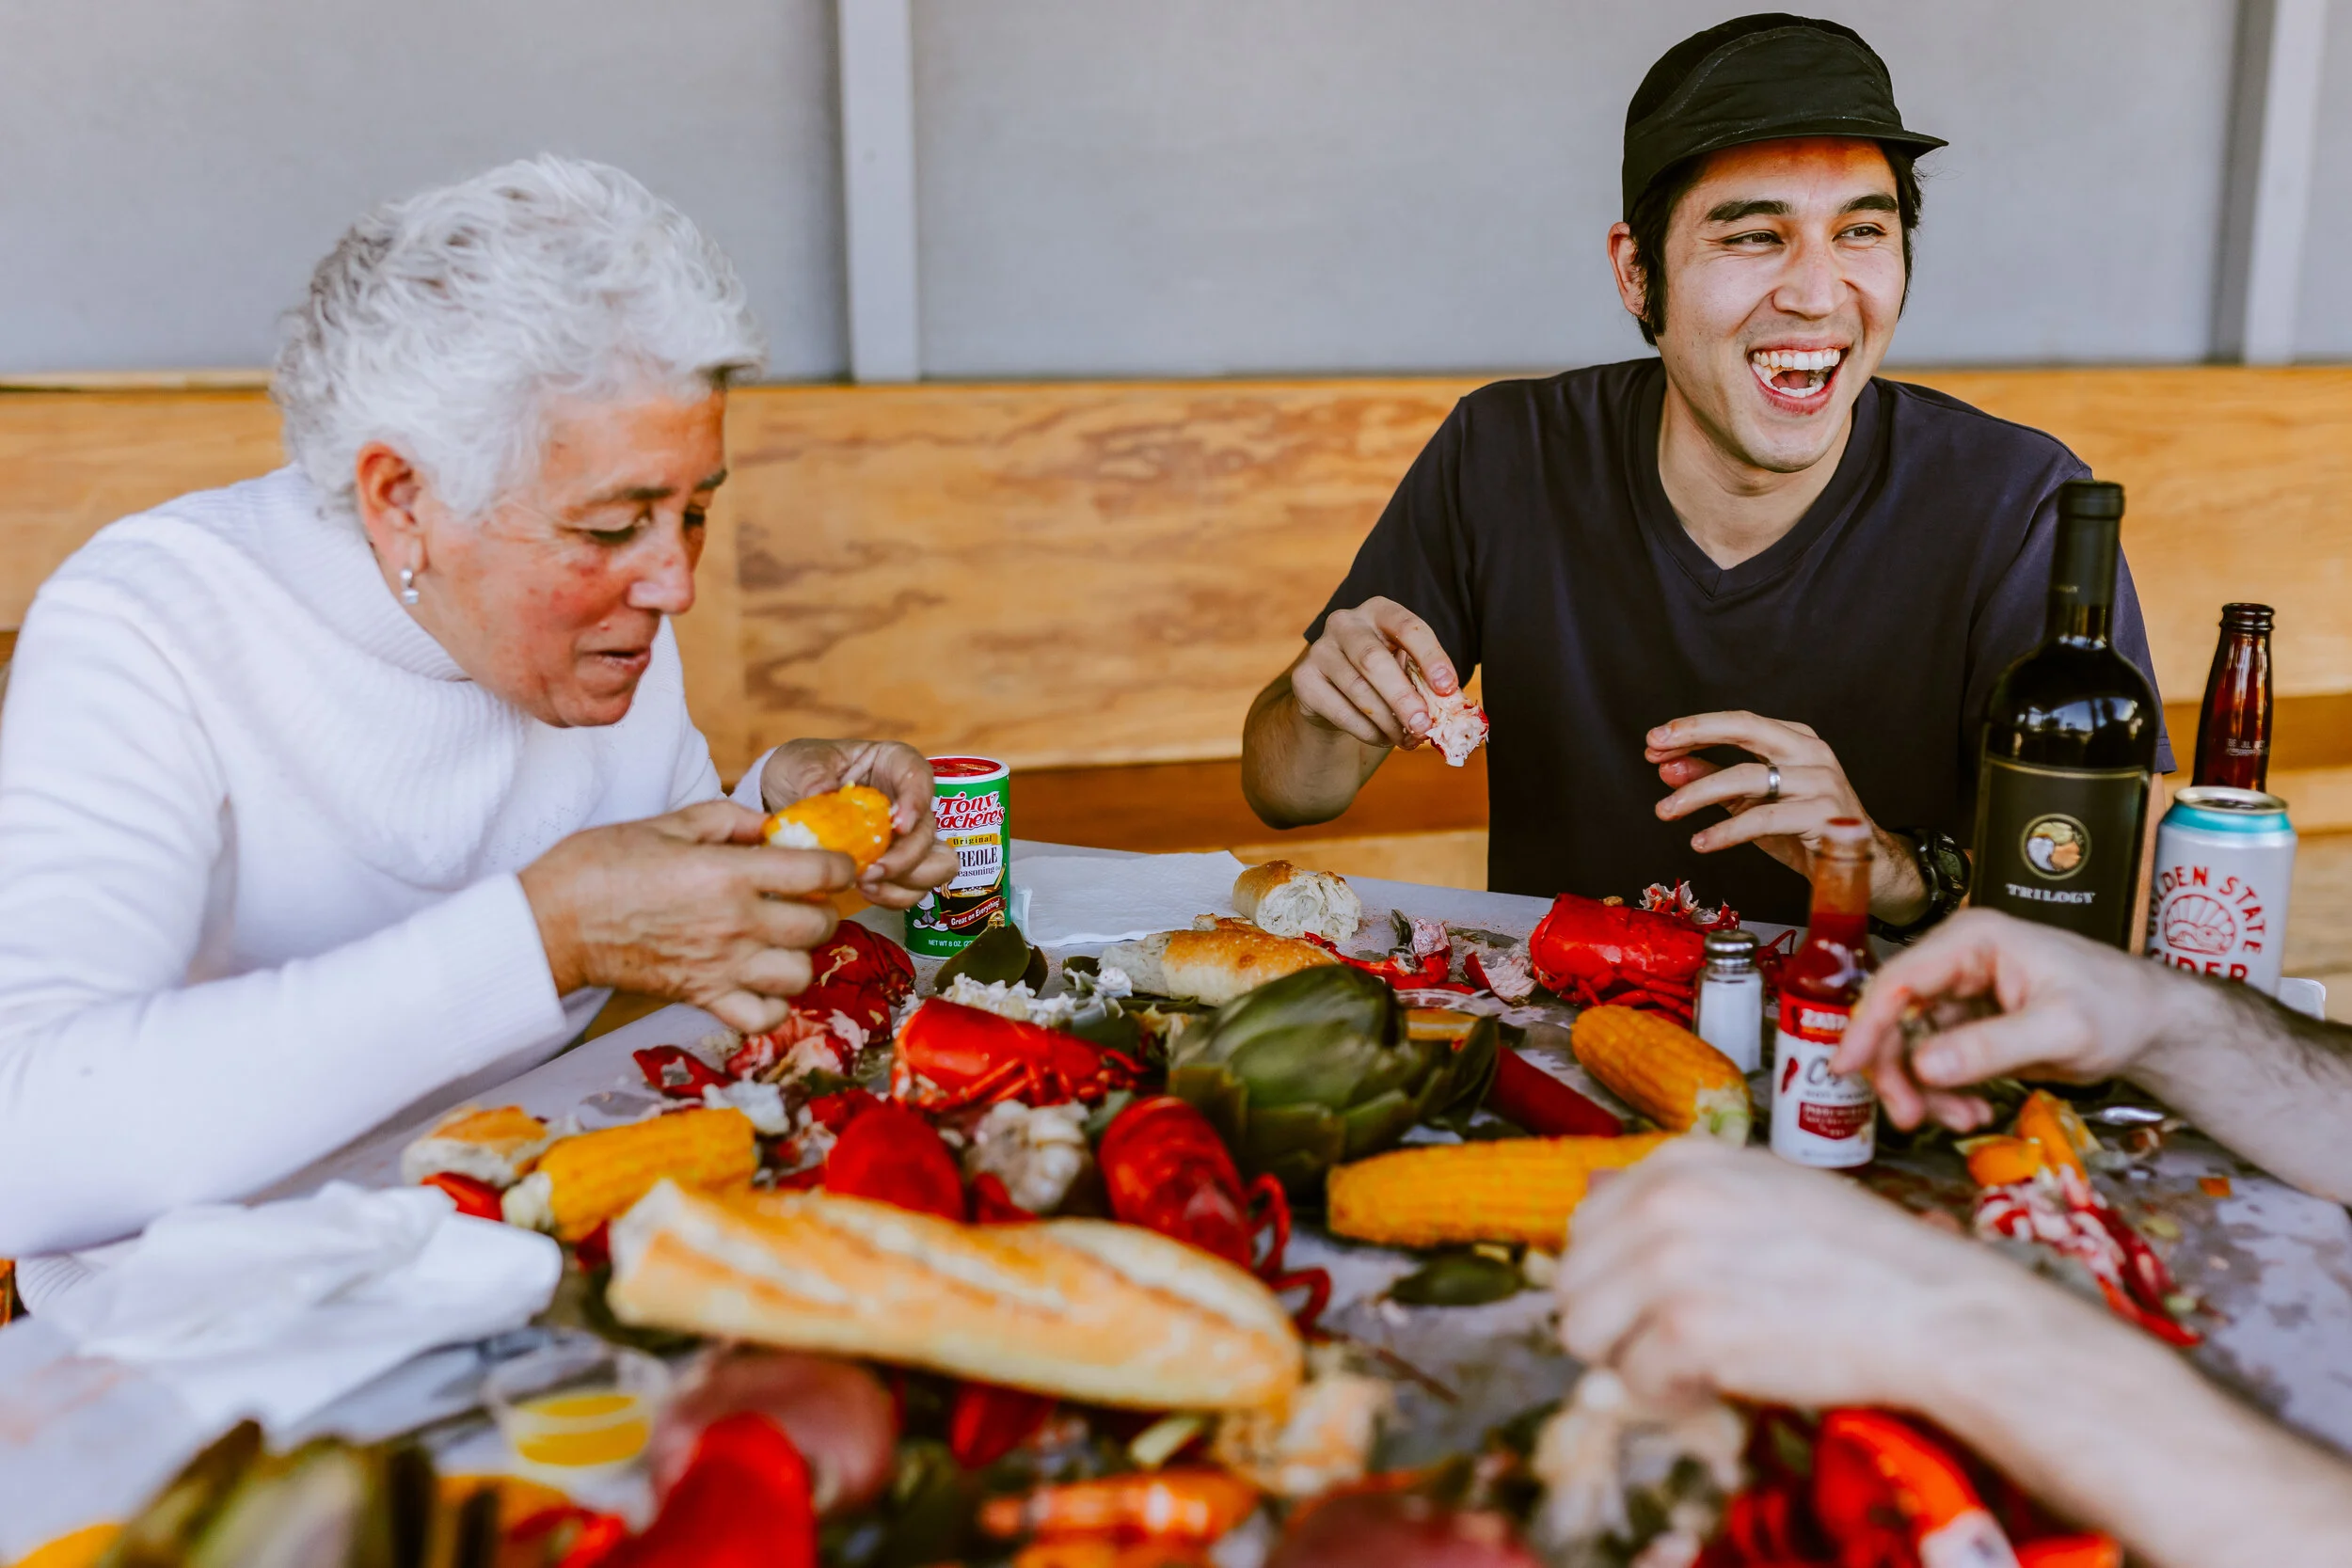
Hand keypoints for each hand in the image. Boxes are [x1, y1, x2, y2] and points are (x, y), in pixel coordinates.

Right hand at [521, 800, 852, 1032]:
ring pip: (801, 974)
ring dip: (801, 956)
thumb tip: (769, 827)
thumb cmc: (601, 864)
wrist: (553, 922)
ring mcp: (722, 966)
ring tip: (781, 940)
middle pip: (820, 925)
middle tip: (801, 899)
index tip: (834, 863)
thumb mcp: (668, 822)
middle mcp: (736, 924)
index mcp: (730, 874)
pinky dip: (773, 1005)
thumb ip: (728, 821)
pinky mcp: (703, 997)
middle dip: (822, 908)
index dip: (840, 866)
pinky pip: (763, 1017)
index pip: (820, 873)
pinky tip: (761, 981)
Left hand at [760, 738, 956, 908]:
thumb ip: (813, 776)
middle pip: (928, 829)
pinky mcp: (894, 864)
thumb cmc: (798, 771)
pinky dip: (894, 895)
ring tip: (867, 884)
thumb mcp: (800, 763)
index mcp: (892, 764)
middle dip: (906, 856)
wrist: (779, 798)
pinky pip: (912, 887)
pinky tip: (865, 891)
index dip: (917, 801)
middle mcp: (906, 800)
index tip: (899, 825)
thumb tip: (823, 793)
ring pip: (935, 863)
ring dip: (907, 879)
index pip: (919, 776)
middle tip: (873, 870)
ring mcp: (904, 836)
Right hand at [1291, 597, 1458, 749]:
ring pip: (1357, 689)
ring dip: (1387, 722)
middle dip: (1402, 696)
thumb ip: (1424, 681)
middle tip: (1423, 725)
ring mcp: (1319, 649)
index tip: (1448, 688)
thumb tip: (1448, 707)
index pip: (1408, 627)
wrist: (1336, 693)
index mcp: (1379, 610)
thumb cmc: (1383, 676)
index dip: (1430, 657)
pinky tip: (1384, 740)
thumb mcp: (1406, 668)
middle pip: (1373, 660)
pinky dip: (1367, 731)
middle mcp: (1345, 622)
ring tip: (1408, 739)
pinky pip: (1340, 711)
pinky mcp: (1303, 679)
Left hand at [1555, 1139, 2053, 1411]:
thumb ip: (1674, 1190)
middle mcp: (1664, 1200)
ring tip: (1696, 1360)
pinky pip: (1633, 1383)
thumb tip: (1589, 1188)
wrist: (1929, 1308)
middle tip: (1677, 1340)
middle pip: (1570, 1282)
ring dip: (1632, 1362)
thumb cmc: (1858, 1256)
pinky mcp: (1687, 1329)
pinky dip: (1672, 1397)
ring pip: (1583, 1335)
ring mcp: (1670, 1263)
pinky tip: (1721, 1381)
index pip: (1584, 1225)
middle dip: (1615, 1324)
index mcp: (1680, 1161)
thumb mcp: (1762, 1188)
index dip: (1617, 1277)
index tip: (1663, 1298)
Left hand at [1646, 710, 1925, 922]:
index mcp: (1795, 741)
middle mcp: (1811, 753)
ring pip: (1749, 777)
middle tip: (1654, 751)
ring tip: (1665, 810)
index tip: (1653, 740)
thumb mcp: (1751, 803)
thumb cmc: (1804, 830)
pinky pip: (1765, 818)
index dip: (1694, 728)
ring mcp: (1821, 782)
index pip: (1739, 722)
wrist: (1863, 868)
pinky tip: (1701, 842)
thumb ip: (1712, 781)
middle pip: (1746, 729)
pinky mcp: (1825, 816)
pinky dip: (1726, 830)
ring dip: (1698, 793)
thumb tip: (1666, 766)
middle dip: (1695, 735)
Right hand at [1836, 909, 2178, 1131]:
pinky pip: (1935, 1061)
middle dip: (1897, 1071)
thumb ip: (1992, 1046)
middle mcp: (1956, 962)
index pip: (1898, 980)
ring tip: (1963, 1120)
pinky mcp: (1969, 1024)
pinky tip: (1974, 1111)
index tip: (1845, 1068)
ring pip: (1909, 1044)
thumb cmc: (2119, 1009)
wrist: (2153, 1023)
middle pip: (1894, 1016)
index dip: (1866, 1025)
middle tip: (1910, 1117)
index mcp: (1972, 941)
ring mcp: (1960, 993)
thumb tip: (1925, 1066)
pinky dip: (1945, 1092)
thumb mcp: (2061, 1030)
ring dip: (1924, 1089)